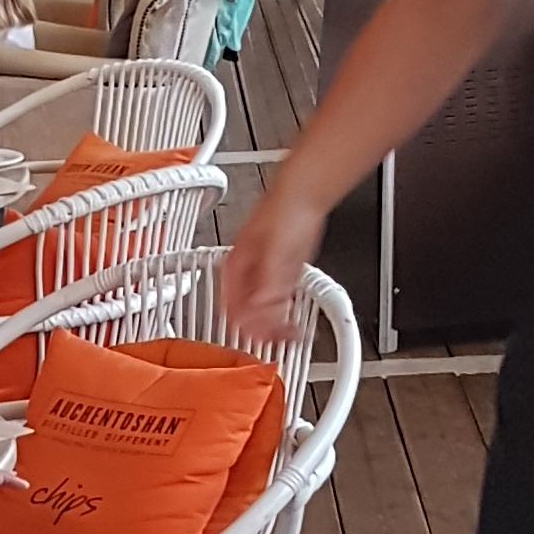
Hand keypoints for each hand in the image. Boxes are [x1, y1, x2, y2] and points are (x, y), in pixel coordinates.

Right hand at [221, 180, 323, 345]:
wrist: (302, 193)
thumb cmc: (283, 212)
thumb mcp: (274, 253)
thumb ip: (268, 284)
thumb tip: (259, 311)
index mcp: (234, 268)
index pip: (231, 310)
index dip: (247, 328)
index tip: (265, 339)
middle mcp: (244, 273)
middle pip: (245, 314)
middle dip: (261, 331)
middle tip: (279, 341)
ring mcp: (262, 272)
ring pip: (262, 310)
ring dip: (273, 325)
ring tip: (289, 335)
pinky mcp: (280, 271)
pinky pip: (278, 300)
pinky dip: (285, 313)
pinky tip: (293, 319)